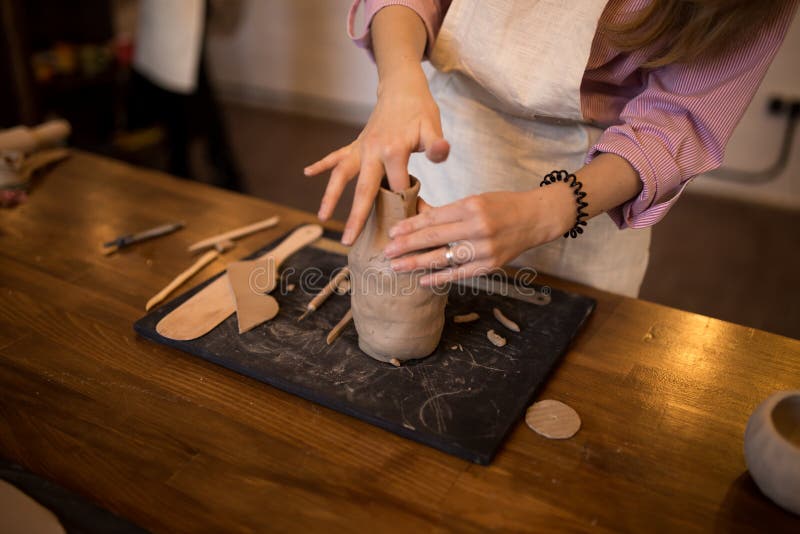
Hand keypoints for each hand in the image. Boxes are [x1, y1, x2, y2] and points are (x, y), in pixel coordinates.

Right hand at [304, 64, 449, 244]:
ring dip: (330, 196)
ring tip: (321, 218)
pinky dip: (322, 164)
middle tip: (348, 240)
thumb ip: (437, 144)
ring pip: (342, 175)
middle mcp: (372, 151)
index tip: (405, 225)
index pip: (398, 187)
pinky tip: (308, 172)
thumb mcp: (432, 126)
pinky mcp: (355, 144)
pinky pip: (336, 156)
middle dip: (355, 216)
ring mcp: (361, 148)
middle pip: (363, 189)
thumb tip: (442, 152)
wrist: (402, 87)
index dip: (403, 206)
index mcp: (394, 151)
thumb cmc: (420, 110)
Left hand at [383, 185, 575, 285]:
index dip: (411, 226)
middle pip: (434, 238)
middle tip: (387, 252)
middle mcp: (477, 227)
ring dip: (417, 263)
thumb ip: (449, 212)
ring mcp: (485, 248)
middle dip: (407, 246)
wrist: (535, 219)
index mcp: (471, 206)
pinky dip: (440, 277)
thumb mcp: (475, 200)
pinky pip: (459, 273)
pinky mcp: (490, 265)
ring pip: (444, 258)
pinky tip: (422, 279)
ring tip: (398, 266)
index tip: (393, 232)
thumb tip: (418, 220)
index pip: (434, 218)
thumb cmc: (502, 206)